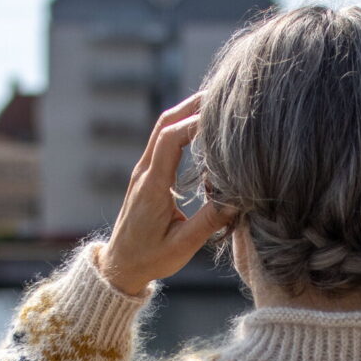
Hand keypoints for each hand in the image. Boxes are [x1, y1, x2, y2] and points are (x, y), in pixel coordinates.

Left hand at [96, 94, 233, 295]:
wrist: (121, 266)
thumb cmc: (150, 258)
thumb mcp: (183, 246)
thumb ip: (210, 221)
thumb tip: (239, 199)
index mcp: (153, 186)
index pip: (172, 139)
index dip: (196, 123)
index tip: (223, 118)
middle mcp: (145, 172)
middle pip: (165, 123)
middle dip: (192, 106)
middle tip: (223, 94)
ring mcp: (144, 172)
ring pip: (163, 129)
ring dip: (187, 112)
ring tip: (216, 104)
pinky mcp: (147, 177)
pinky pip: (163, 141)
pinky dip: (183, 127)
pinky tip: (202, 128)